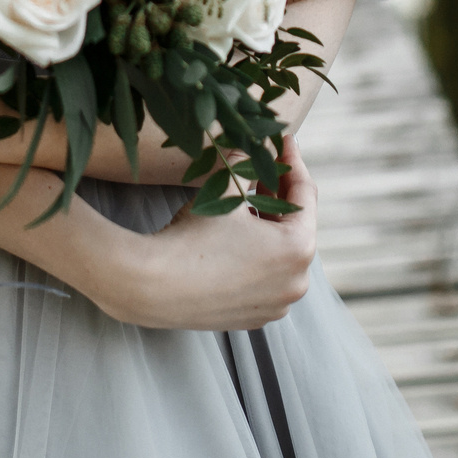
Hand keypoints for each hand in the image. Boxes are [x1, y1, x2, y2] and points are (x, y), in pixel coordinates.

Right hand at [103, 138, 317, 329]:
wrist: (153, 286)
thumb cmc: (192, 237)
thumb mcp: (225, 190)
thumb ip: (248, 163)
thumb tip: (256, 147)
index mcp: (298, 249)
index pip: (304, 194)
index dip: (292, 162)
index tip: (284, 140)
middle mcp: (297, 282)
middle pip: (294, 227)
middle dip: (279, 195)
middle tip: (263, 167)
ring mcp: (276, 305)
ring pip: (280, 255)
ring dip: (268, 227)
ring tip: (248, 201)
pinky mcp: (254, 317)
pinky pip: (265, 279)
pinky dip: (257, 257)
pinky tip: (237, 239)